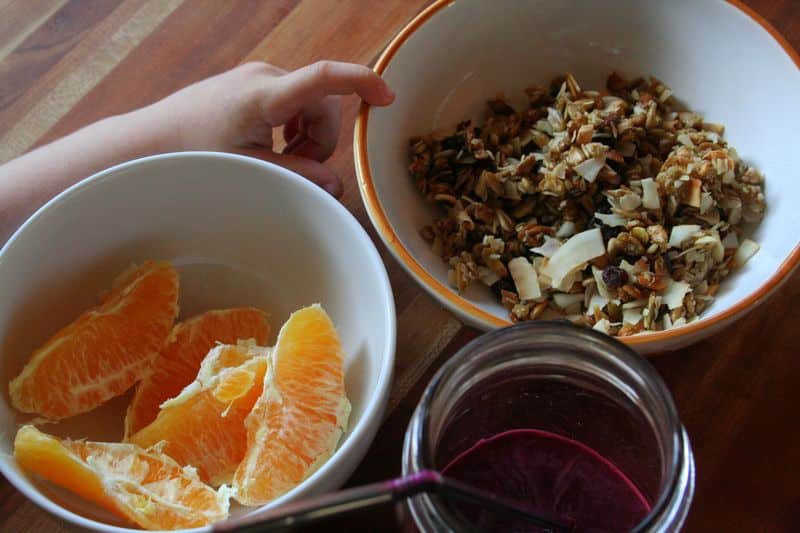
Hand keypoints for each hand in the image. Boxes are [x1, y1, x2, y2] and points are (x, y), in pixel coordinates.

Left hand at [149, 61, 394, 196]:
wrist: (154, 137)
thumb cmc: (197, 154)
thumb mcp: (252, 169)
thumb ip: (298, 175)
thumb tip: (338, 186)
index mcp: (265, 96)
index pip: (323, 78)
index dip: (361, 82)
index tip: (387, 96)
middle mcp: (266, 76)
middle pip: (323, 103)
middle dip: (321, 139)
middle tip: (297, 168)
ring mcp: (259, 76)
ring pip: (310, 104)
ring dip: (307, 135)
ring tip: (279, 159)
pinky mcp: (255, 83)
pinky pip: (293, 101)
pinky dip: (293, 127)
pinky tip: (272, 146)